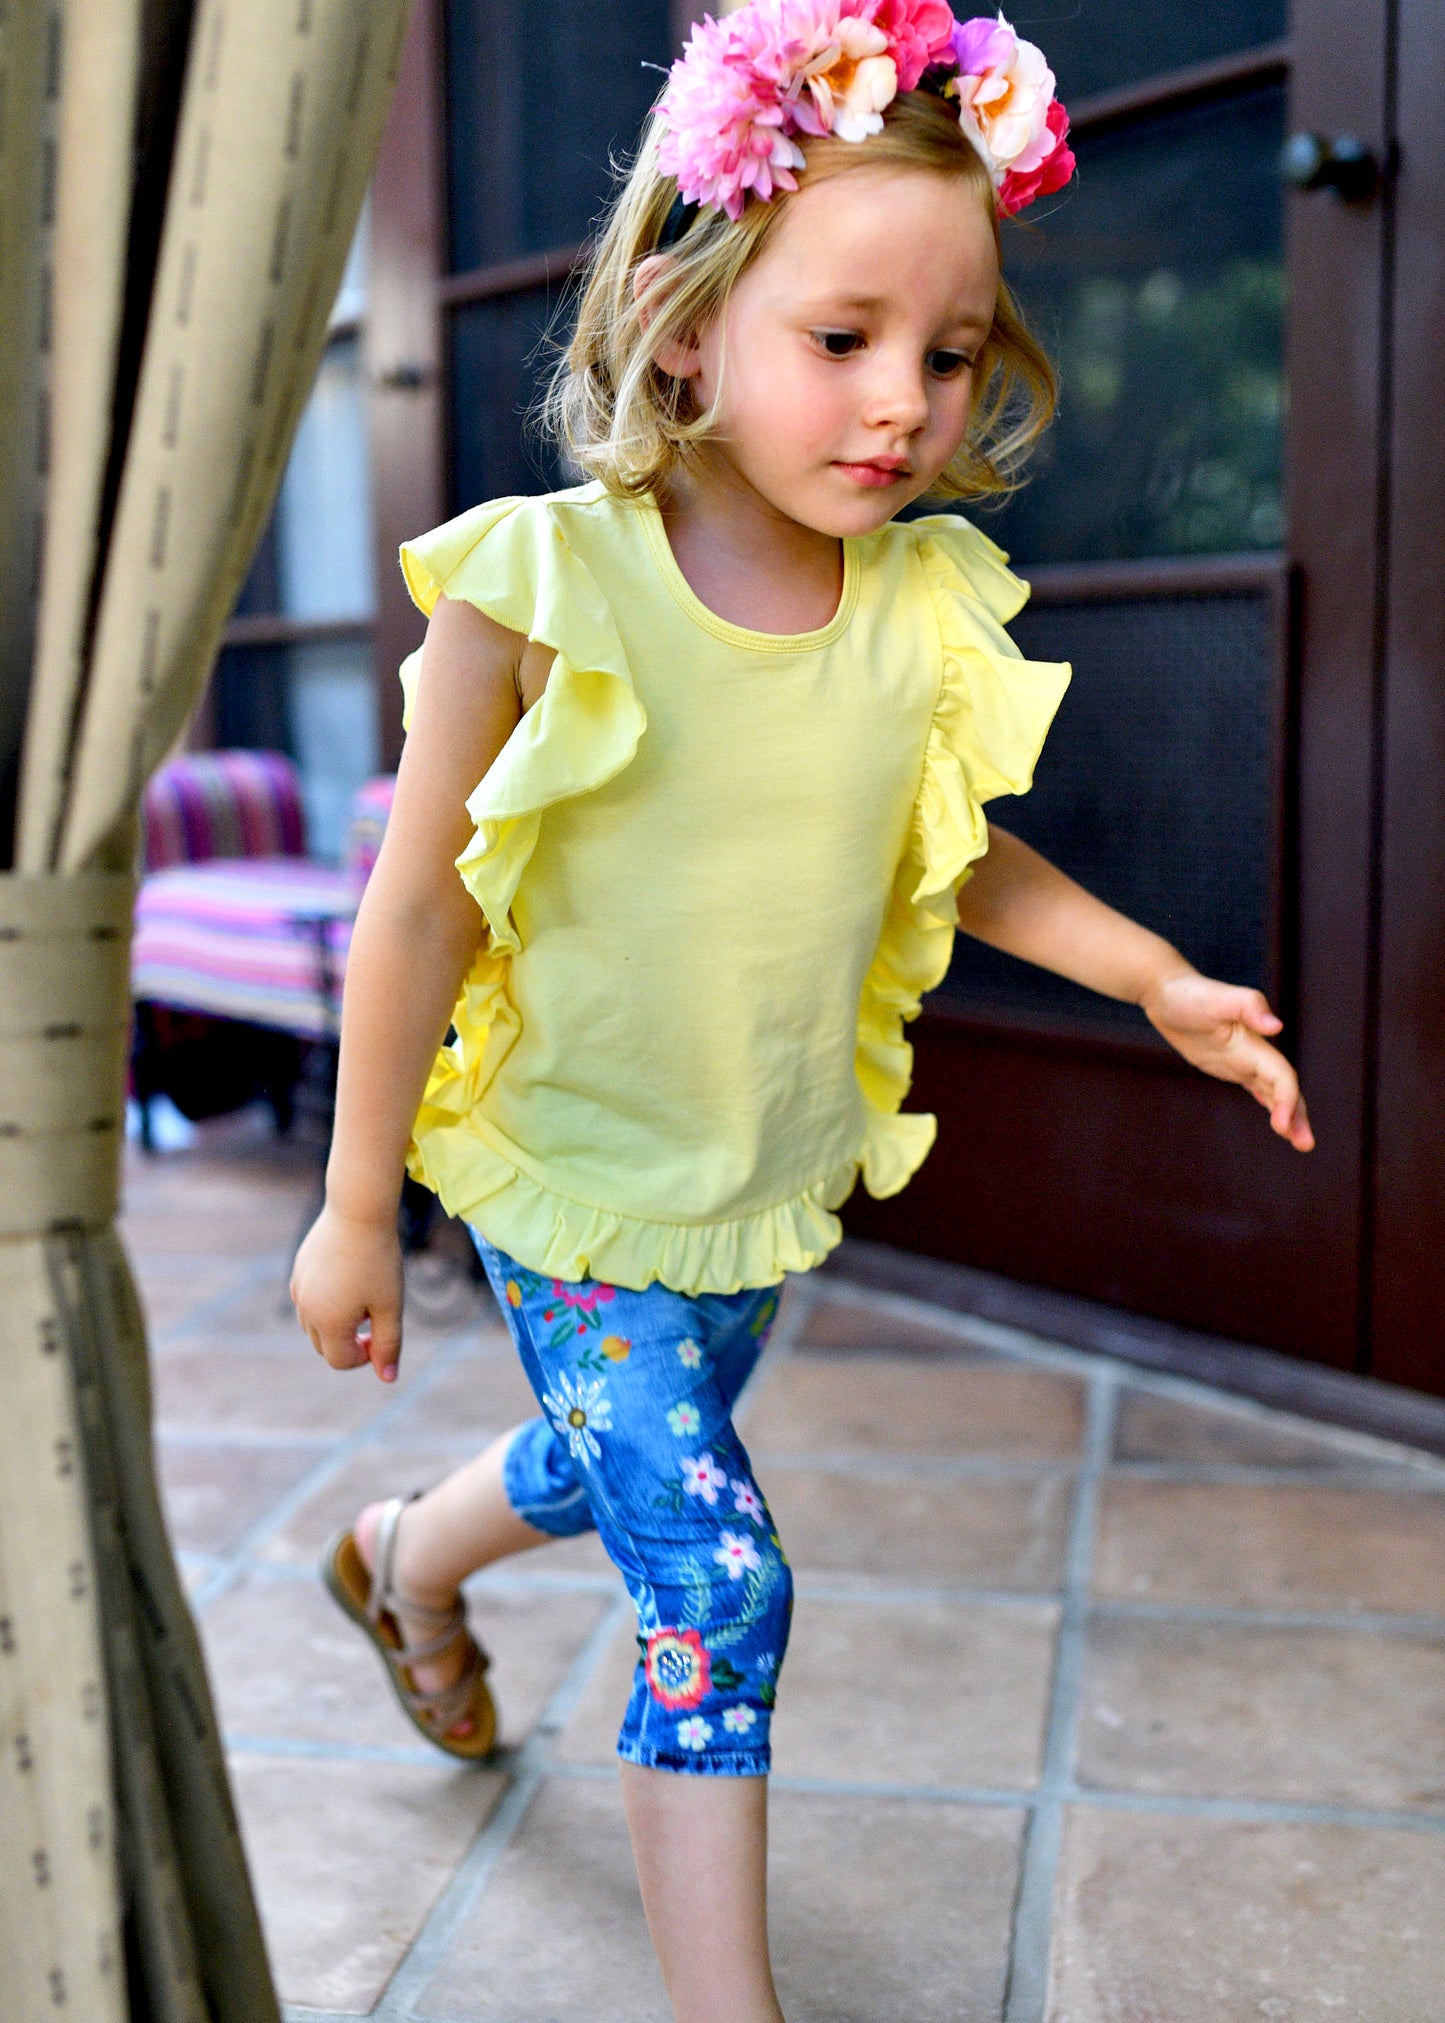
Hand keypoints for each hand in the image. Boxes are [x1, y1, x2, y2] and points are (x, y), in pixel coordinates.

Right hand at [290, 1203, 404, 1380]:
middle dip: (350, 1340)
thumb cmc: (379, 1260)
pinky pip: (309, 1301)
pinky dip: (326, 1302)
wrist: (358, 1212)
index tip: (382, 1332)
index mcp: (329, 1323)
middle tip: (375, 1314)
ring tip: (362, 1294)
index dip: (365, 1355)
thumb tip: (388, 1378)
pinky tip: (349, 1278)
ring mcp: (299, 1290)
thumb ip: (388, 1345)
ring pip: (314, 1324)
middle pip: (325, 1346)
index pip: (341, 1360)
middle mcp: (306, 1310)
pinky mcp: (298, 1272)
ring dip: (337, 1322)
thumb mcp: (390, 1306)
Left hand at [1141, 969, 1314, 1151]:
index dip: (1288, 1101)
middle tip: (1305, 1145)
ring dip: (1289, 1116)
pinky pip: (1256, 1087)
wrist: (1167, 990)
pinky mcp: (1228, 1064)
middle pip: (1284, 1089)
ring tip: (1299, 1142)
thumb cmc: (1190, 994)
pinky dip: (1271, 1104)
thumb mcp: (1217, 999)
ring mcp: (1242, 1060)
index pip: (1281, 1077)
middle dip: (1297, 1116)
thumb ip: (1249, 1007)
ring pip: (1273, 1092)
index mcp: (1255, 1043)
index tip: (1282, 1126)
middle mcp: (1254, 1053)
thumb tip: (1276, 1026)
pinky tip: (1278, 1120)